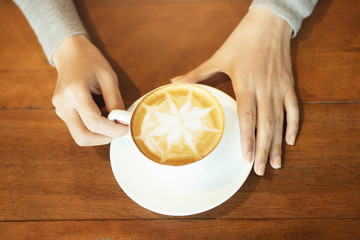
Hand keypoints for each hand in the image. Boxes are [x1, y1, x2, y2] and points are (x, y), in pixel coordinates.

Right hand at [52, 35, 126, 145]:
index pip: (94, 123)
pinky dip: (92, 128)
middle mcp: (63, 104)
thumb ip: (115, 101)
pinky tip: (99, 113)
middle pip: (82, 136)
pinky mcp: (61, 112)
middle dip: (104, 139)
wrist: (70, 52)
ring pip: (79, 136)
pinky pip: (78, 128)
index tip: (126, 128)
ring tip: (109, 118)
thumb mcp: (109, 77)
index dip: (113, 130)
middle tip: (118, 130)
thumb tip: (122, 122)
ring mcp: (59, 109)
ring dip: (98, 134)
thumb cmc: (91, 60)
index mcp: (74, 92)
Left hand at [171, 7, 298, 175]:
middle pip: (265, 125)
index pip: (247, 117)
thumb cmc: (241, 40)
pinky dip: (294, 125)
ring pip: (280, 121)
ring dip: (278, 144)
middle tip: (259, 171)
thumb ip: (197, 73)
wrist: (269, 23)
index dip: (247, 138)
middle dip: (263, 150)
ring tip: (275, 164)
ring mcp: (278, 88)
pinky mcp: (288, 84)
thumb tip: (174, 82)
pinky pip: (294, 108)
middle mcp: (264, 89)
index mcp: (245, 84)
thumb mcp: (218, 56)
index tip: (245, 158)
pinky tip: (290, 141)